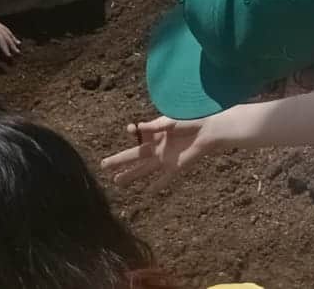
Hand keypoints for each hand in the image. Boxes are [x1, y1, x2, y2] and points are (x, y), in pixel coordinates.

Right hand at [101, 117, 217, 187]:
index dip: (133, 132)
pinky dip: (158, 186)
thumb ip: (155, 126)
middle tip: (103, 166)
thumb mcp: (172, 121)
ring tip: (117, 181)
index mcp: (156, 134)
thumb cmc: (191, 121)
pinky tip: (148, 193)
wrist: (209, 131)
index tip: (130, 129)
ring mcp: (165, 159)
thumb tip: (137, 127)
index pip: (138, 135)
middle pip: (134, 156)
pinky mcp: (175, 167)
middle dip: (119, 160)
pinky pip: (164, 179)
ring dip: (131, 175)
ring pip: (143, 169)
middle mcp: (157, 148)